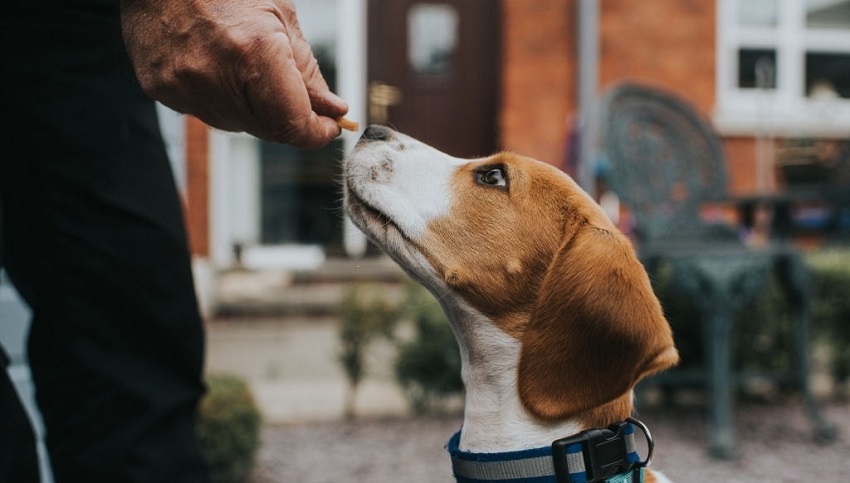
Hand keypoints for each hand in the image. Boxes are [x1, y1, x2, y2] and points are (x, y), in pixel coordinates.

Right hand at [120, 0, 348, 148]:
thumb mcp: (279, 15)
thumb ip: (307, 71)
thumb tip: (331, 110)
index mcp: (253, 52)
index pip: (292, 124)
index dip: (315, 132)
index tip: (328, 127)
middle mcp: (214, 76)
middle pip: (267, 128)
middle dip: (287, 116)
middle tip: (296, 93)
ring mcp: (182, 86)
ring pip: (236, 124)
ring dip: (254, 107)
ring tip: (245, 63)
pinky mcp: (159, 88)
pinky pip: (204, 110)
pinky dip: (221, 97)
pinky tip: (217, 64)